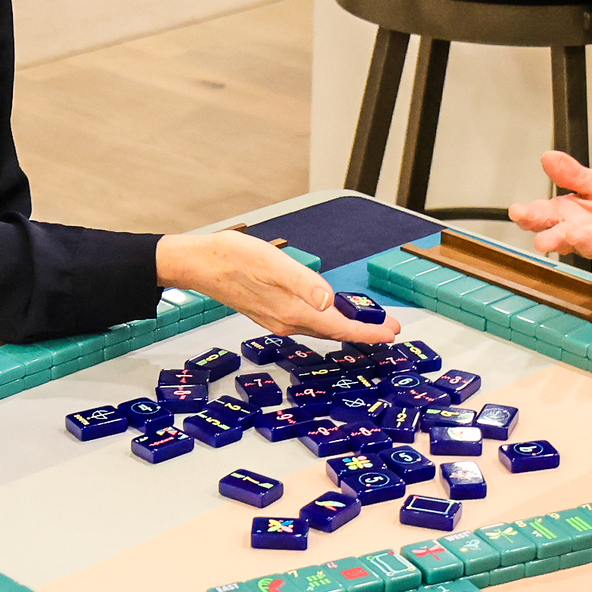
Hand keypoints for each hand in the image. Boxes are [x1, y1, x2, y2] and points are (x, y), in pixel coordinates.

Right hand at [156, 231, 401, 343]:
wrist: (199, 263)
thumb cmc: (233, 258)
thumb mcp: (273, 263)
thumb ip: (304, 283)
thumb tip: (329, 302)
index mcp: (293, 311)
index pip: (339, 326)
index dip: (368, 332)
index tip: (392, 333)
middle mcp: (287, 321)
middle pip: (333, 331)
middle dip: (363, 332)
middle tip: (389, 330)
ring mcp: (277, 320)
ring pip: (320, 329)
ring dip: (345, 328)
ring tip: (367, 325)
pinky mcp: (269, 313)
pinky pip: (307, 323)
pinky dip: (325, 322)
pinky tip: (329, 315)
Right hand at [507, 150, 591, 300]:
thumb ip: (572, 173)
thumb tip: (548, 156)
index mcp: (570, 214)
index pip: (545, 215)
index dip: (530, 215)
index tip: (518, 212)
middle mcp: (582, 232)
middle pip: (563, 235)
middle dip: (552, 238)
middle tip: (542, 241)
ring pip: (589, 243)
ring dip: (580, 239)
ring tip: (574, 233)